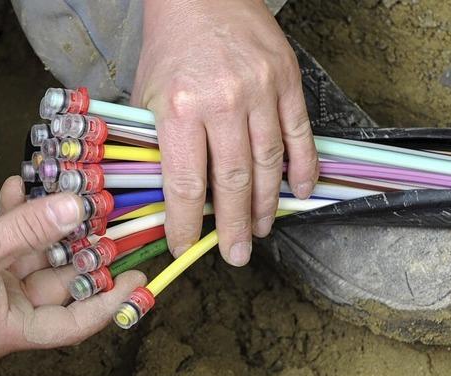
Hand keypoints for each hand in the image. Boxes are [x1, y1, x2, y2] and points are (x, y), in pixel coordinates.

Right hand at [0, 176, 143, 359]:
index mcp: (8, 327)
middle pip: (61, 282)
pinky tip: (21, 185)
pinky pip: (7, 237)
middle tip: (110, 221)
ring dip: (52, 223)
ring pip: (37, 253)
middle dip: (85, 249)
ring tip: (72, 194)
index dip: (111, 302)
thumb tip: (78, 208)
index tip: (138, 276)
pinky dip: (16, 212)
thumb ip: (29, 230)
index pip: (75, 323)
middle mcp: (5, 308)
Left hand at [132, 0, 318, 265]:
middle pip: (233, 182)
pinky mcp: (287, 81)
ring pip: (268, 164)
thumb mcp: (148, 95)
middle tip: (236, 254)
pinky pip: (299, 134)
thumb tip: (174, 195)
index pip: (186, 184)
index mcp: (179, 108)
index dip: (187, 224)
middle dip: (235, 226)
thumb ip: (160, 144)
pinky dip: (303, 167)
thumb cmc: (171, 46)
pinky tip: (302, 192)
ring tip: (262, 229)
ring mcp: (261, 92)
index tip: (187, 247)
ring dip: (268, 204)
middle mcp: (223, 103)